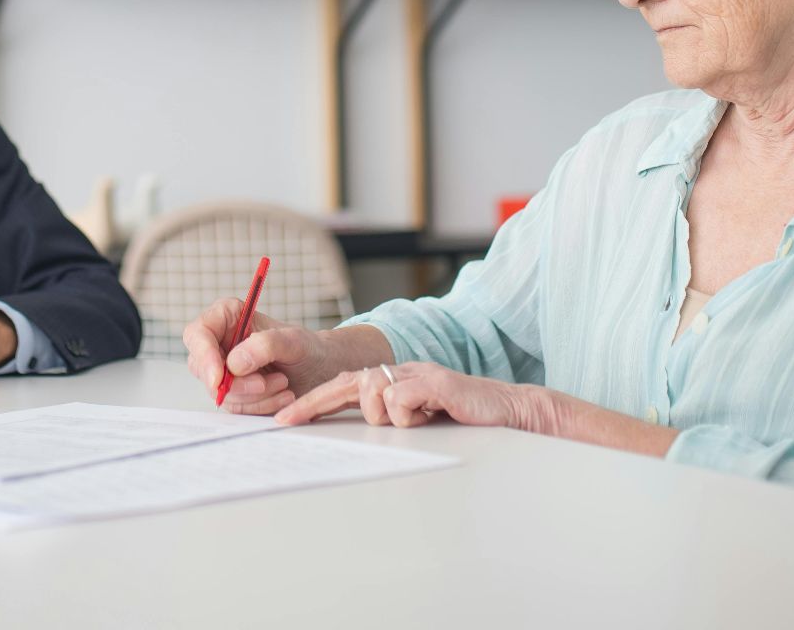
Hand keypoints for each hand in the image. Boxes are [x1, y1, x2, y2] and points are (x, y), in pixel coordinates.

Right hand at [182, 298, 354, 414]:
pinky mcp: (233, 393)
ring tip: (283, 383)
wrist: (321, 371)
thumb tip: (234, 363)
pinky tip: (281, 395)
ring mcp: (224, 370)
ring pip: (220, 392)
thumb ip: (264, 345)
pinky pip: (235, 407)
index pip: (198, 334)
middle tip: (266, 383)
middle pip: (204, 368)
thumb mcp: (293, 340)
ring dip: (255, 395)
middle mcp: (220, 343)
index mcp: (227, 317)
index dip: (204, 356)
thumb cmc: (307, 348)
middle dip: (237, 383)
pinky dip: (260, 406)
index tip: (219, 378)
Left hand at [273, 361, 544, 429]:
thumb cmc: (463, 418)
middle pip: (347, 383)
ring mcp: (417, 373)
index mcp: (394, 379)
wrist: (509, 411)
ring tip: (415, 421)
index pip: (345, 386)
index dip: (314, 401)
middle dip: (314, 403)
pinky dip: (407, 414)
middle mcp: (401, 371)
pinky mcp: (435, 381)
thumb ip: (391, 416)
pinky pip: (400, 399)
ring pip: (372, 392)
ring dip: (385, 415)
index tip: (284, 418)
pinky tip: (428, 416)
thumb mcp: (418, 418)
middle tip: (288, 420)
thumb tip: (360, 423)